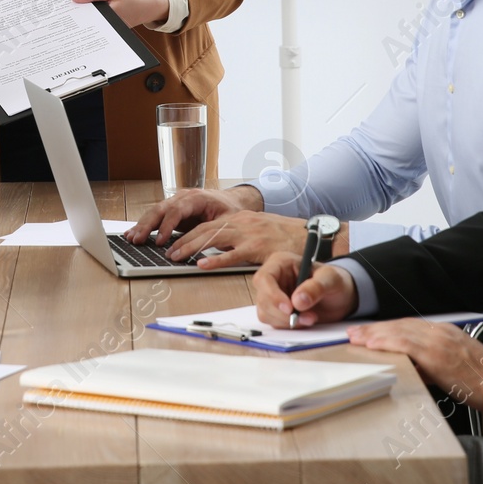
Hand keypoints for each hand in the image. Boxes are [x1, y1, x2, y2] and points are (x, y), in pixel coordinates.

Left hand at [70, 0, 168, 28]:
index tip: (65, 8)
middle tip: (67, 10)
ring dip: (85, 16)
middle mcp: (107, 27)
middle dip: (78, 15)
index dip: (74, 12)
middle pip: (87, 22)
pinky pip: (98, 23)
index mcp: (107, 17)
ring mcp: (108, 30)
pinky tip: (89, 12)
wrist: (147, 7)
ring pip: (91, 23)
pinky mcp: (110, 29)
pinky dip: (93, 17)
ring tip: (76, 10)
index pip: (85, 16)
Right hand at [124, 186, 261, 246]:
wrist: (230, 200)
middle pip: (160, 209)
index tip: (160, 240)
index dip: (167, 226)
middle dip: (147, 225)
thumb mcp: (228, 220)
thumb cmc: (229, 210)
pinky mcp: (172, 210)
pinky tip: (134, 234)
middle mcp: (182, 197)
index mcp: (196, 198)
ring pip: (155, 212)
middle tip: (137, 239)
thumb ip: (214, 230)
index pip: (177, 210)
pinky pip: (156, 217)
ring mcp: (175, 202)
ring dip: (142, 225)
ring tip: (131, 238)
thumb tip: (203, 243)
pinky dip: (144, 225)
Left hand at [166, 210, 309, 268]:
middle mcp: (243, 222)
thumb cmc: (287, 236)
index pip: (208, 224)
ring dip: (192, 248)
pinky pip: (233, 254)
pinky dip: (215, 259)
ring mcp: (250, 234)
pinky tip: (202, 265)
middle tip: (168, 251)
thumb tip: (221, 246)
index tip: (175, 242)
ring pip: (213, 238)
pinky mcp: (258, 247)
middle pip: (206, 229)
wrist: (313, 235)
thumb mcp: (260, 230)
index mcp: (242, 218)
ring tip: (176, 257)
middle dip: (184, 240)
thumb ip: (241, 235)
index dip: (189, 233)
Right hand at [253, 251, 357, 327]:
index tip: (289, 308)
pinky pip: (274, 322)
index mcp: (281, 263)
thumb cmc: (334, 281)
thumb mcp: (330, 279)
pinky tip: (305, 321)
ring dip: (287, 321)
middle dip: (282, 313)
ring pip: (266, 313)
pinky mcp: (277, 311)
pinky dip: (289, 326)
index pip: (264, 278)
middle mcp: (274, 279)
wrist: (340, 296)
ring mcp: (274, 296)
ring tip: (311, 318)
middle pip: (263, 298)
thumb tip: (298, 300)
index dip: (272, 294)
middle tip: (306, 317)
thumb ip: (315, 287)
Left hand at [347, 320, 482, 413]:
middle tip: (354, 332)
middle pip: (400, 325)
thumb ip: (432, 362)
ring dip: (375, 334)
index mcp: (445, 332)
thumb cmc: (482, 380)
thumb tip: (412, 367)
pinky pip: (406, 345)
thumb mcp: (454, 364)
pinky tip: (372, 344)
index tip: (370, 331)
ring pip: (399, 332)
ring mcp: (438, 342)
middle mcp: (440, 332)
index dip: (387, 328)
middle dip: (375, 329)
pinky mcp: (437, 355)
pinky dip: (387, 342)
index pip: (408, 325)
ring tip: (356, 338)